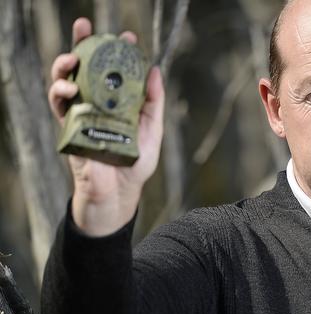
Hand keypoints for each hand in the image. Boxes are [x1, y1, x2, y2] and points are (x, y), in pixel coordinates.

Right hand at [48, 18, 164, 235]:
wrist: (120, 192)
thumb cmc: (136, 162)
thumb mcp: (152, 128)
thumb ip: (153, 101)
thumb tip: (155, 69)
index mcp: (119, 100)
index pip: (115, 69)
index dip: (118, 50)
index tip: (127, 36)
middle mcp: (99, 103)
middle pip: (86, 67)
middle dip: (83, 44)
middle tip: (85, 27)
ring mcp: (82, 113)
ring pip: (66, 80)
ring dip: (65, 65)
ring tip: (73, 58)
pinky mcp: (70, 128)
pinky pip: (59, 105)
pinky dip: (60, 93)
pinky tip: (68, 87)